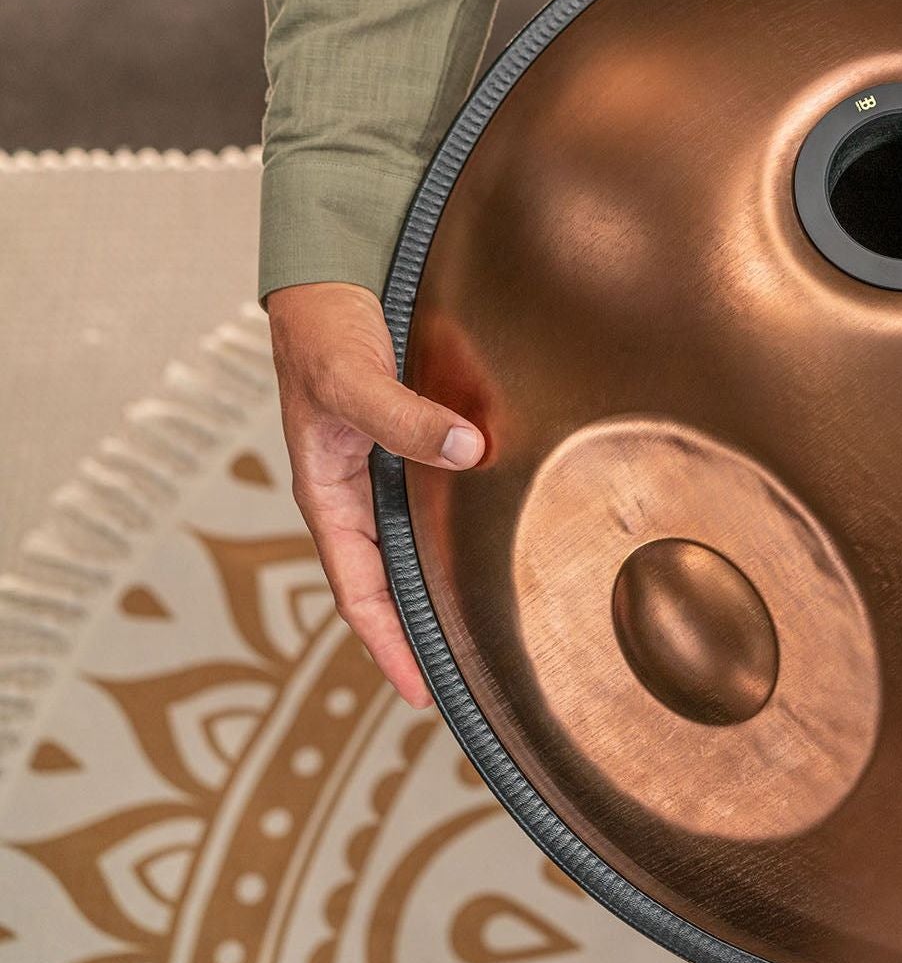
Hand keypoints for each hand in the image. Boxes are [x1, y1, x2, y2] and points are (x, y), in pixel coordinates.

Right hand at [268, 281, 483, 707]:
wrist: (338, 270)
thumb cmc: (326, 327)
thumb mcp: (354, 377)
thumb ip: (406, 418)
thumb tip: (469, 452)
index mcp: (329, 493)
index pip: (358, 591)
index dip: (389, 644)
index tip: (423, 692)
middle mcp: (363, 490)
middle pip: (396, 580)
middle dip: (426, 633)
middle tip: (475, 680)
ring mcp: (395, 469)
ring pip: (425, 544)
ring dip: (453, 584)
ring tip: (500, 630)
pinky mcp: (426, 442)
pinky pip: (450, 499)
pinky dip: (473, 529)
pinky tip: (513, 542)